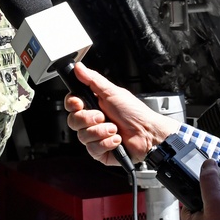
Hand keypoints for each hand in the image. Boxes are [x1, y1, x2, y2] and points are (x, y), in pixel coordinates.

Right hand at [63, 62, 179, 165]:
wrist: (147, 133)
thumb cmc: (134, 112)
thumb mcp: (112, 92)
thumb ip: (93, 80)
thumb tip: (79, 68)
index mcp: (93, 105)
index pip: (71, 104)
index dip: (72, 104)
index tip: (80, 103)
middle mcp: (92, 121)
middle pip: (73, 121)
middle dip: (89, 119)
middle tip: (103, 116)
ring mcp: (95, 137)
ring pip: (82, 136)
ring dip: (101, 131)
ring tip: (114, 128)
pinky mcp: (100, 152)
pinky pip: (92, 149)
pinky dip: (106, 143)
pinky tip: (117, 139)